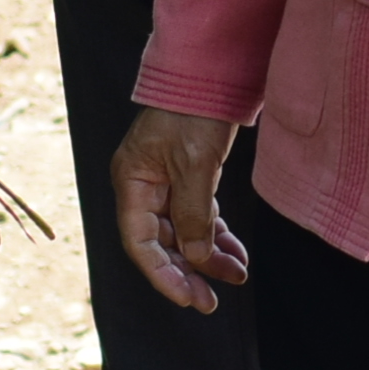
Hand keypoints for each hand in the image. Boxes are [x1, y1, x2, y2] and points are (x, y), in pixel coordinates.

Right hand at [108, 107, 247, 313]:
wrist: (213, 69)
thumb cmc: (194, 109)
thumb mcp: (194, 164)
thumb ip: (194, 214)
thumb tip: (196, 260)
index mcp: (132, 182)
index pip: (140, 242)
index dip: (163, 275)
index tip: (189, 299)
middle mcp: (144, 186)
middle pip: (162, 243)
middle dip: (188, 272)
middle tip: (212, 300)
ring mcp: (165, 182)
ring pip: (183, 233)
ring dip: (208, 256)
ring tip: (236, 274)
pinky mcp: (188, 177)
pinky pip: (198, 217)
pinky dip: (216, 235)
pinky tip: (234, 253)